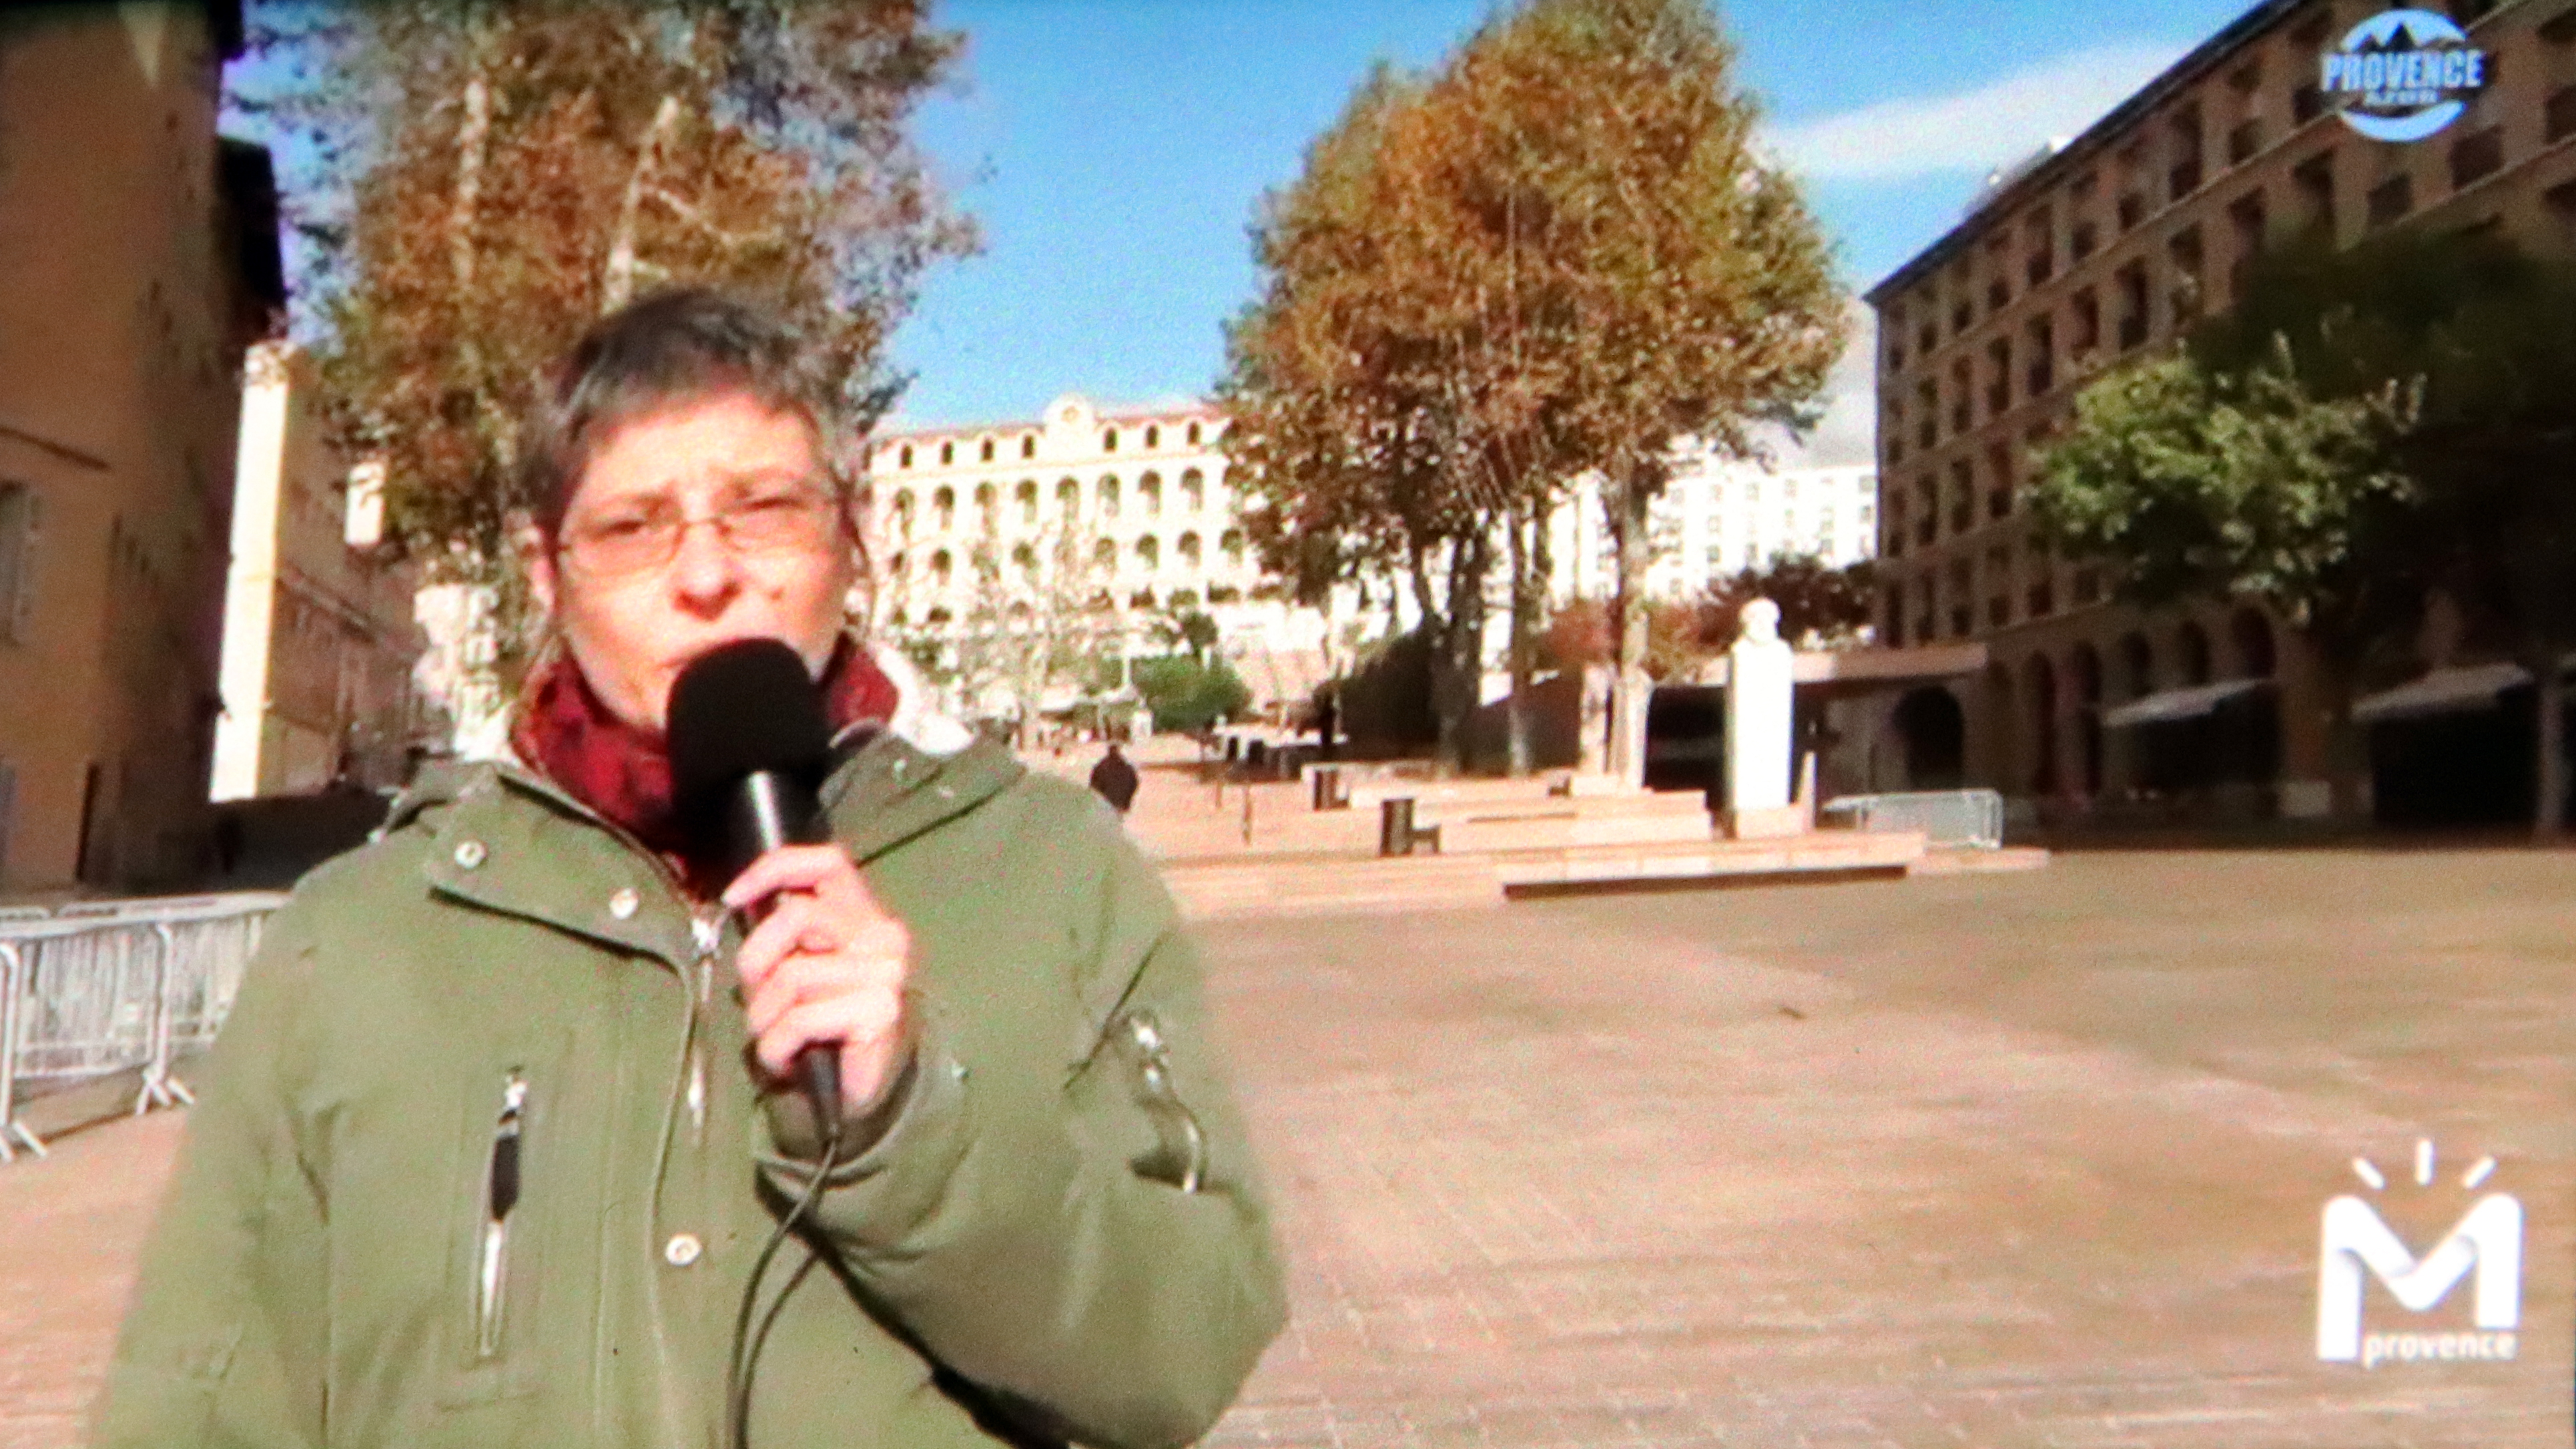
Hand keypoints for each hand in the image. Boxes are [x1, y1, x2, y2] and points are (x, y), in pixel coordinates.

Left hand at [722, 845, 912, 1113]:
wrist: (859, 1093)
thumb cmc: (820, 1025)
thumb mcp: (796, 967)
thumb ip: (783, 934)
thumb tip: (742, 905)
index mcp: (865, 914)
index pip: (828, 863)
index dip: (776, 869)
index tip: (734, 898)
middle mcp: (883, 935)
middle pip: (797, 914)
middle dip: (757, 957)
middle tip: (755, 994)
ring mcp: (886, 973)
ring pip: (792, 974)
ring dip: (764, 1016)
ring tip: (775, 1038)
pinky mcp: (879, 1012)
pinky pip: (801, 1018)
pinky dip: (778, 1045)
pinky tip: (787, 1058)